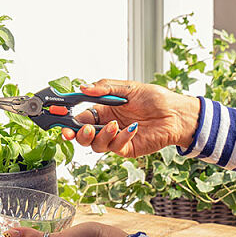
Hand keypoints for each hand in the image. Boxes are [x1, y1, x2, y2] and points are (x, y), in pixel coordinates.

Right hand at [61, 79, 200, 157]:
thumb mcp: (127, 87)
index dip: (68, 120)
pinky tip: (132, 128)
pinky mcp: (127, 148)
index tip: (60, 119)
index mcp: (104, 109)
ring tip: (113, 126)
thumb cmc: (155, 99)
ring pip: (96, 145)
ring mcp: (116, 138)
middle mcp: (107, 125)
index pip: (80, 117)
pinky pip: (115, 147)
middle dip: (77, 134)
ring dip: (101, 136)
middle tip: (78, 130)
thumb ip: (104, 88)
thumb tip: (83, 88)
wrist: (175, 113)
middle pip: (83, 135)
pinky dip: (121, 137)